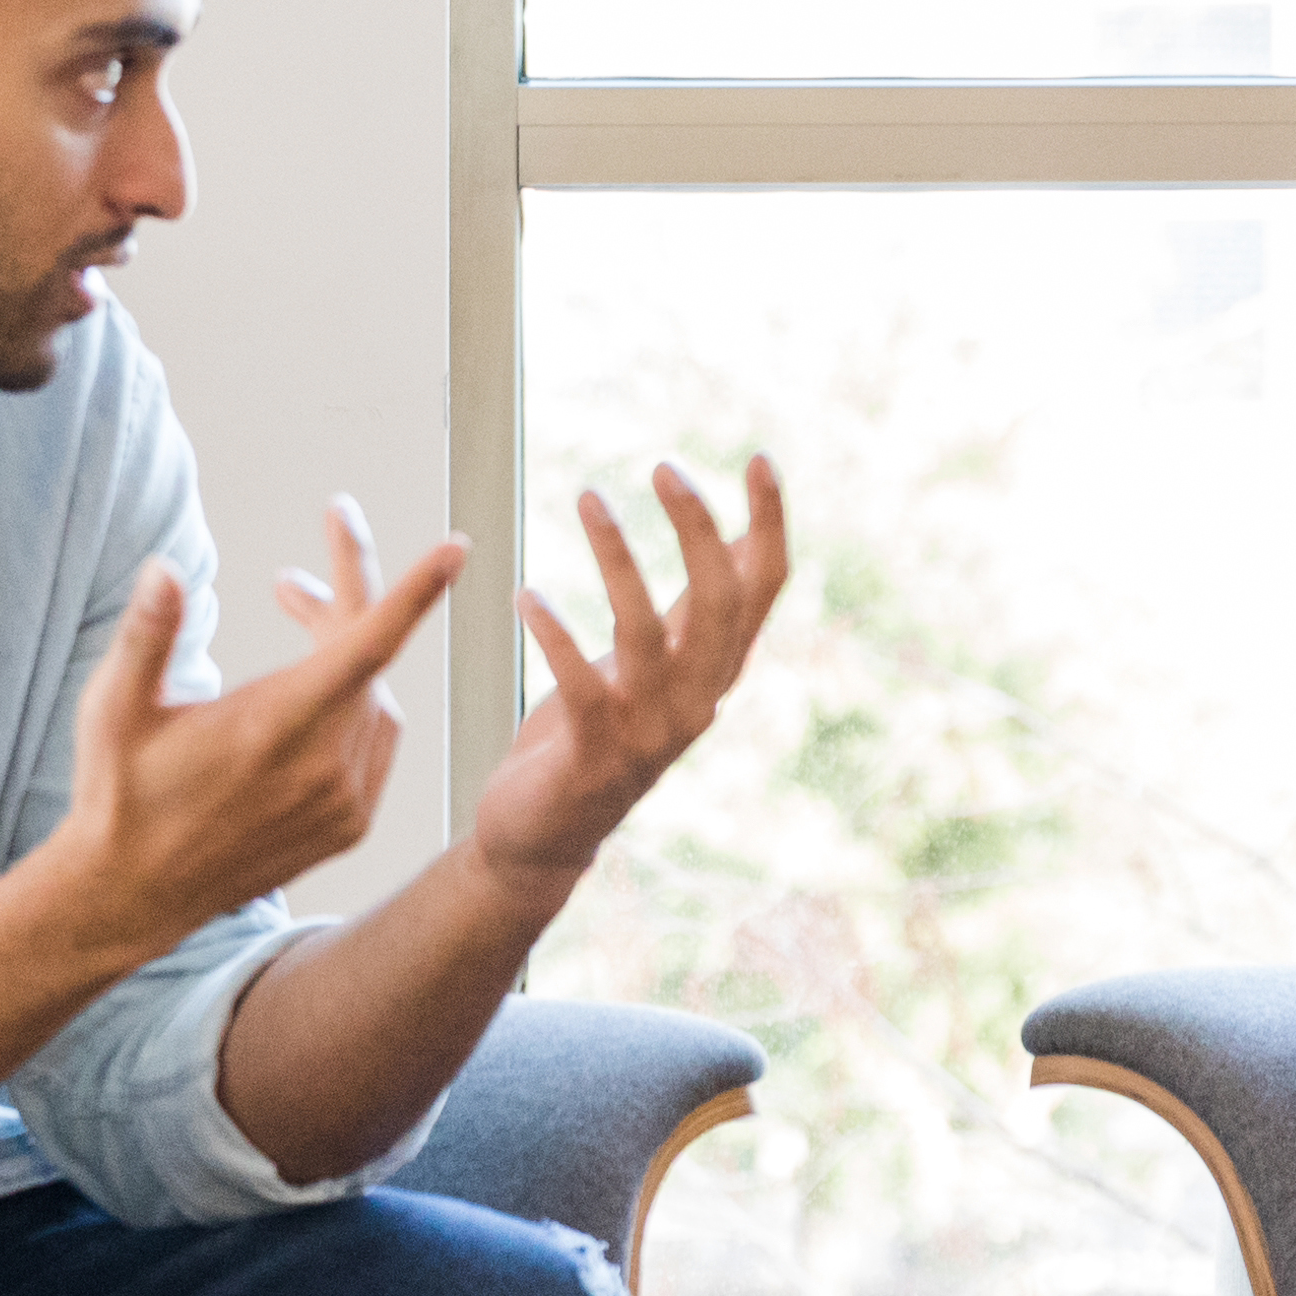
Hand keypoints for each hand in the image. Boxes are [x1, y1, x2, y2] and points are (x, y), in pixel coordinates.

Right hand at [44, 509, 462, 952]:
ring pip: (375, 701)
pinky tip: (312, 699)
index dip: (414, 591)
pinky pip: (376, 744)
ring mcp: (343, 802)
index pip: (366, 644)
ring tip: (294, 630)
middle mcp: (322, 768)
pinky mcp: (350, 827)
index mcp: (273, 727)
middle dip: (335, 606)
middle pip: (366, 658)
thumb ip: (147, 634)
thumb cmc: (118, 792)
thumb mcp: (114, 708)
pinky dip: (356, 708)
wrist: (134, 894)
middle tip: (287, 583)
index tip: (455, 549)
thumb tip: (164, 568)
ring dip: (344, 658)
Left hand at [467, 457, 789, 895]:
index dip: (769, 526)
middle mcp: (697, 701)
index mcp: (714, 671)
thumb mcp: (648, 663)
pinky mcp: (593, 756)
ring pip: (648, 634)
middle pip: (720, 603)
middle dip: (698, 529)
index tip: (760, 459)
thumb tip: (730, 538)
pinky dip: (555, 634)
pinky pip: (583, 685)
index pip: (763, 590)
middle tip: (662, 467)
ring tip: (588, 499)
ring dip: (618, 560)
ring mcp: (649, 733)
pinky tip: (527, 594)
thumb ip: (687, 612)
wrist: (540, 836)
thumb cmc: (593, 734)